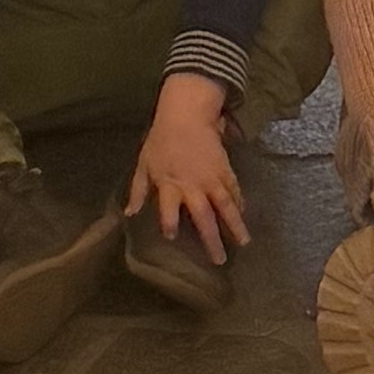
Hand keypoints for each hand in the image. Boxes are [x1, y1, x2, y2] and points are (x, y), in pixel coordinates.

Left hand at [127, 74, 247, 261]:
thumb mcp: (144, 164)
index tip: (172, 236)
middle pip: (203, 215)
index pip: (168, 208)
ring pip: (226, 205)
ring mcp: (212, 178)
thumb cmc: (160, 140)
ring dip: (235, 225)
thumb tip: (129, 214)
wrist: (186, 114)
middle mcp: (192, 184)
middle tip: (219, 259)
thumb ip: (139, 190)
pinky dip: (239, 204)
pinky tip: (243, 216)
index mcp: (169, 183)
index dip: (169, 222)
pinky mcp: (224, 169)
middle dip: (211, 238)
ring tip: (243, 243)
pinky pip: (234, 190)